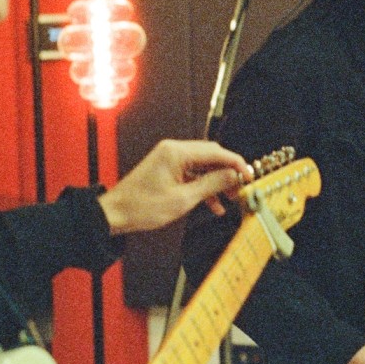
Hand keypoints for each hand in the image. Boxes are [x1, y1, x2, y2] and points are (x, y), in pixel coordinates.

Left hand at [97, 140, 252, 236]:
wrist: (116, 213)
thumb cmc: (141, 206)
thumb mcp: (183, 199)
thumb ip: (211, 185)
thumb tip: (231, 176)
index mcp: (176, 152)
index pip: (216, 151)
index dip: (235, 164)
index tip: (248, 175)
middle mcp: (173, 150)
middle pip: (211, 156)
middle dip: (228, 173)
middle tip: (240, 188)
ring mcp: (169, 159)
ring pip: (203, 166)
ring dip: (216, 182)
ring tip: (229, 198)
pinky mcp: (167, 169)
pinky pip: (192, 174)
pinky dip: (203, 186)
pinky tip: (213, 204)